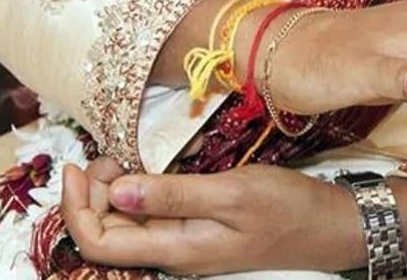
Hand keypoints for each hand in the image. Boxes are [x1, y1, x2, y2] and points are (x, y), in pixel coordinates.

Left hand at [62, 160, 363, 274]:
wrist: (330, 226)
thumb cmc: (289, 209)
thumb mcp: (233, 193)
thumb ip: (173, 194)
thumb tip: (117, 191)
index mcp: (176, 249)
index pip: (99, 242)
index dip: (75, 207)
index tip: (76, 165)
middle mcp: (173, 253)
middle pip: (106, 234)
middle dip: (92, 194)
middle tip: (108, 154)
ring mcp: (184, 244)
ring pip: (126, 225)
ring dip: (113, 192)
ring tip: (125, 157)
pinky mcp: (196, 232)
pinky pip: (150, 218)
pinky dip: (138, 192)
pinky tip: (148, 171)